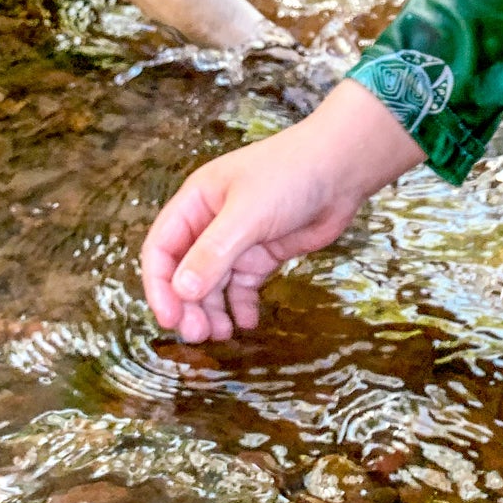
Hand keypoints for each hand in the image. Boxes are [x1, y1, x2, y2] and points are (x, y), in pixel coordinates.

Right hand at [140, 79, 422, 341]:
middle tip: (198, 333)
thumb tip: (181, 291)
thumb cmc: (290, 175)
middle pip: (185, 272)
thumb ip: (213, 253)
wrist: (342, 169)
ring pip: (213, 284)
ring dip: (212, 310)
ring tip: (222, 333)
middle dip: (188, 304)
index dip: (160, 285)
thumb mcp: (247, 214)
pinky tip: (248, 322)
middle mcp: (211, 223)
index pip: (161, 249)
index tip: (169, 318)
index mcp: (196, 203)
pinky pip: (242, 287)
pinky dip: (241, 306)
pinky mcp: (263, 254)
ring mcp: (238, 240)